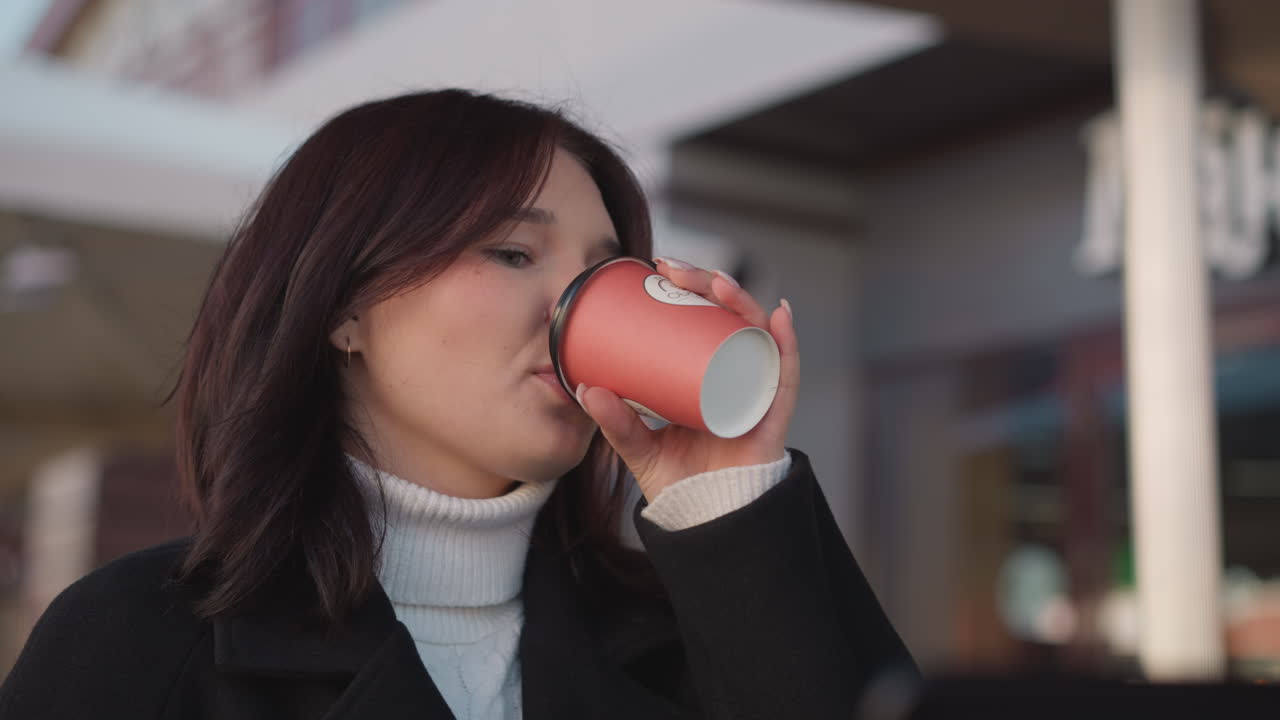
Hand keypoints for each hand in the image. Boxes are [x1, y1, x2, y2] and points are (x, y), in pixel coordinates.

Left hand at [576, 257, 799, 502]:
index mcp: (707, 371)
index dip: (689, 286)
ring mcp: (757, 390)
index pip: (704, 315)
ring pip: (756, 333)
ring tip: (717, 284)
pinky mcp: (772, 415)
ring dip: (741, 301)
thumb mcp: (640, 446)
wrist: (705, 521)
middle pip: (729, 315)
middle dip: (707, 283)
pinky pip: (785, 374)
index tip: (660, 266)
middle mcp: (737, 372)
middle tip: (674, 269)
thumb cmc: (679, 480)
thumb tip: (584, 389)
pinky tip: (781, 316)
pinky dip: (786, 344)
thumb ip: (616, 422)